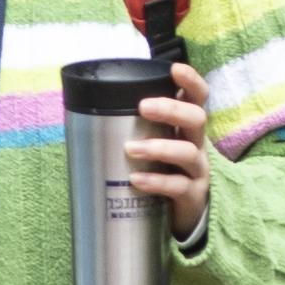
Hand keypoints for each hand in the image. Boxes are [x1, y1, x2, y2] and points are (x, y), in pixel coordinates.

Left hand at [124, 60, 218, 231]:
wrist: (183, 215)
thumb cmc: (164, 171)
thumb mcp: (156, 145)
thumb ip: (136, 128)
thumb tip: (87, 110)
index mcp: (187, 128)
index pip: (197, 98)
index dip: (191, 81)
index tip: (174, 69)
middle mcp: (197, 145)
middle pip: (196, 119)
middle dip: (171, 109)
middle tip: (143, 106)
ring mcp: (198, 171)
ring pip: (188, 152)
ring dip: (159, 147)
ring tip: (131, 148)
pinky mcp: (193, 196)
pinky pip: (178, 186)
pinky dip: (156, 181)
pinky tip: (136, 180)